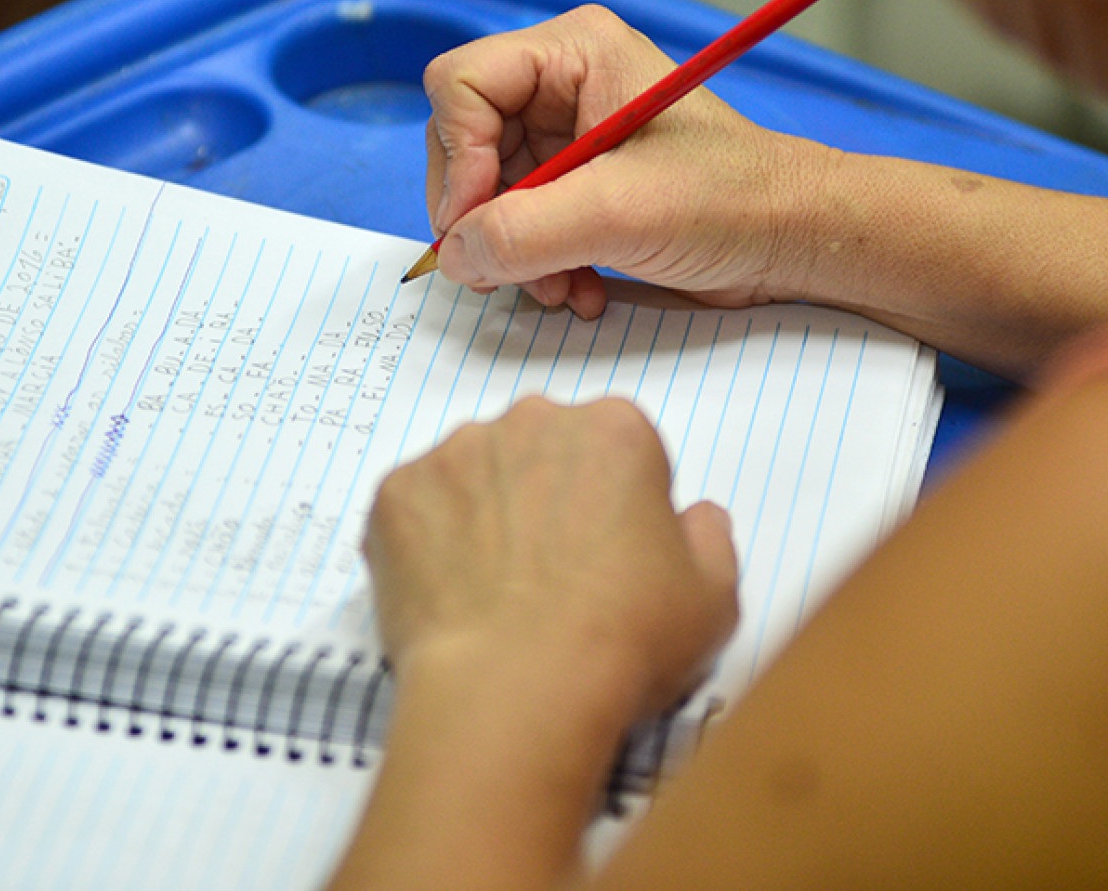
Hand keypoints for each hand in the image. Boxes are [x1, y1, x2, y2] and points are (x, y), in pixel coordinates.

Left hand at [362, 397, 739, 718]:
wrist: (515, 689)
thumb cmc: (626, 640)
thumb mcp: (713, 599)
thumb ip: (710, 539)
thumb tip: (695, 517)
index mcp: (615, 430)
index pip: (618, 450)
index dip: (617, 506)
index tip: (610, 559)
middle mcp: (531, 419)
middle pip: (541, 449)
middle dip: (546, 496)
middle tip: (549, 576)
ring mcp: (454, 452)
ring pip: (473, 474)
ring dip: (484, 514)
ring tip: (493, 593)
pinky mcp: (395, 493)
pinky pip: (415, 508)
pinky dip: (426, 543)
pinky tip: (448, 597)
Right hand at [424, 5, 816, 317]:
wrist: (792, 241)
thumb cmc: (735, 201)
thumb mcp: (621, 214)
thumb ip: (525, 231)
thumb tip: (454, 255)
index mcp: (574, 53)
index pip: (461, 85)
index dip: (457, 158)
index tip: (475, 223)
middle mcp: (562, 85)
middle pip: (463, 143)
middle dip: (483, 217)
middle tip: (506, 269)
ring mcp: (566, 136)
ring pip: (486, 193)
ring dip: (512, 252)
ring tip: (560, 288)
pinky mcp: (576, 184)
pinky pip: (517, 223)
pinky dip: (535, 265)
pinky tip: (578, 290)